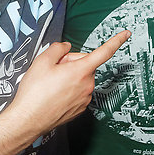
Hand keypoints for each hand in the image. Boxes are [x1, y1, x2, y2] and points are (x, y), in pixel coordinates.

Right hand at [10, 31, 130, 130]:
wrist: (27, 120)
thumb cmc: (34, 93)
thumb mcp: (42, 61)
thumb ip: (58, 48)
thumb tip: (65, 48)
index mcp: (81, 71)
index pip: (104, 52)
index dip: (116, 41)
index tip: (126, 34)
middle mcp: (87, 85)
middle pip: (84, 64)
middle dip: (71, 63)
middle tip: (53, 71)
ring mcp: (85, 98)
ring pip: (80, 78)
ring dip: (69, 77)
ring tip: (51, 86)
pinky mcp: (80, 108)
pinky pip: (78, 91)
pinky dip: (68, 90)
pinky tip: (54, 95)